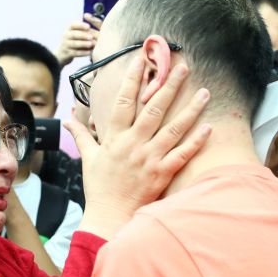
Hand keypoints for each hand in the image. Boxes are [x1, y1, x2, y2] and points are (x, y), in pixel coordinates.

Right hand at [54, 14, 102, 65]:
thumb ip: (84, 30)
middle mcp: (66, 36)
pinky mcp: (66, 54)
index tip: (88, 26)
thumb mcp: (76, 34)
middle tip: (91, 36)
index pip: (73, 25)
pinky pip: (75, 53)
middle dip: (83, 35)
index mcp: (69, 29)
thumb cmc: (73, 42)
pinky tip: (89, 52)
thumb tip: (97, 22)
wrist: (62, 54)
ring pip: (74, 44)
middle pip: (74, 34)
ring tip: (91, 44)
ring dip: (83, 44)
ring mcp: (65, 45)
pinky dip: (83, 53)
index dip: (81, 25)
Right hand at [66, 56, 210, 220]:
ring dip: (190, 109)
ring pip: (173, 129)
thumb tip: (69, 121)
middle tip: (183, 66)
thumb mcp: (88, 158)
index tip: (141, 61)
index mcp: (115, 138)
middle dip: (169, 86)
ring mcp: (149, 159)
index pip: (123, 102)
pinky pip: (182, 154)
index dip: (132, 80)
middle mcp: (133, 145)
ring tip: (204, 92)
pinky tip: (209, 127)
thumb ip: (82, 136)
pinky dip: (196, 141)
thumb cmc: (99, 187)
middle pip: (154, 109)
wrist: (110, 215)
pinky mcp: (163, 174)